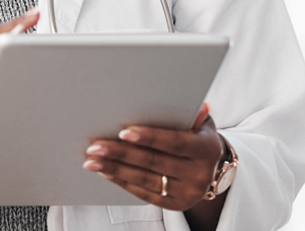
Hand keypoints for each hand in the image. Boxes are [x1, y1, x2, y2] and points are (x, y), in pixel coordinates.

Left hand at [82, 102, 225, 211]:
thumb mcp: (199, 122)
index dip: (148, 137)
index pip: (174, 142)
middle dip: (121, 153)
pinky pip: (144, 193)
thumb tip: (180, 98)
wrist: (212, 168)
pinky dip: (122, 181)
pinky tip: (105, 171)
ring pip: (145, 180)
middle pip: (154, 162)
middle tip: (95, 146)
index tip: (122, 132)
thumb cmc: (197, 136)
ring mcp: (188, 193)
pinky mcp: (175, 205)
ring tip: (92, 160)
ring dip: (114, 169)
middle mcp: (200, 175)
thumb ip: (189, 113)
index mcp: (207, 150)